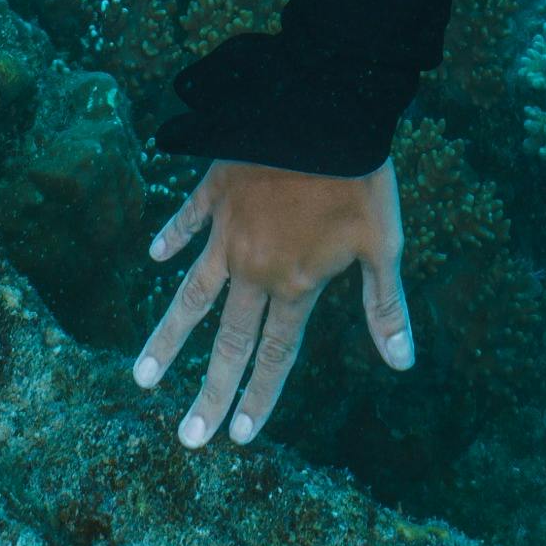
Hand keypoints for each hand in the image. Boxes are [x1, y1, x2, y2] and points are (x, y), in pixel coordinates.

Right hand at [132, 158, 413, 446]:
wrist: (323, 108)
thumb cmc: (360, 176)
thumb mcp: (384, 244)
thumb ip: (385, 307)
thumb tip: (402, 364)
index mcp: (295, 284)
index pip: (274, 354)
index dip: (258, 396)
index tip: (238, 437)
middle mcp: (254, 268)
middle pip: (228, 342)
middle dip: (209, 393)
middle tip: (186, 437)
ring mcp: (228, 232)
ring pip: (191, 296)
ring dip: (168, 338)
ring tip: (143, 376)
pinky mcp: (215, 191)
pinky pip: (187, 220)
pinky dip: (171, 237)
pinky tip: (153, 255)